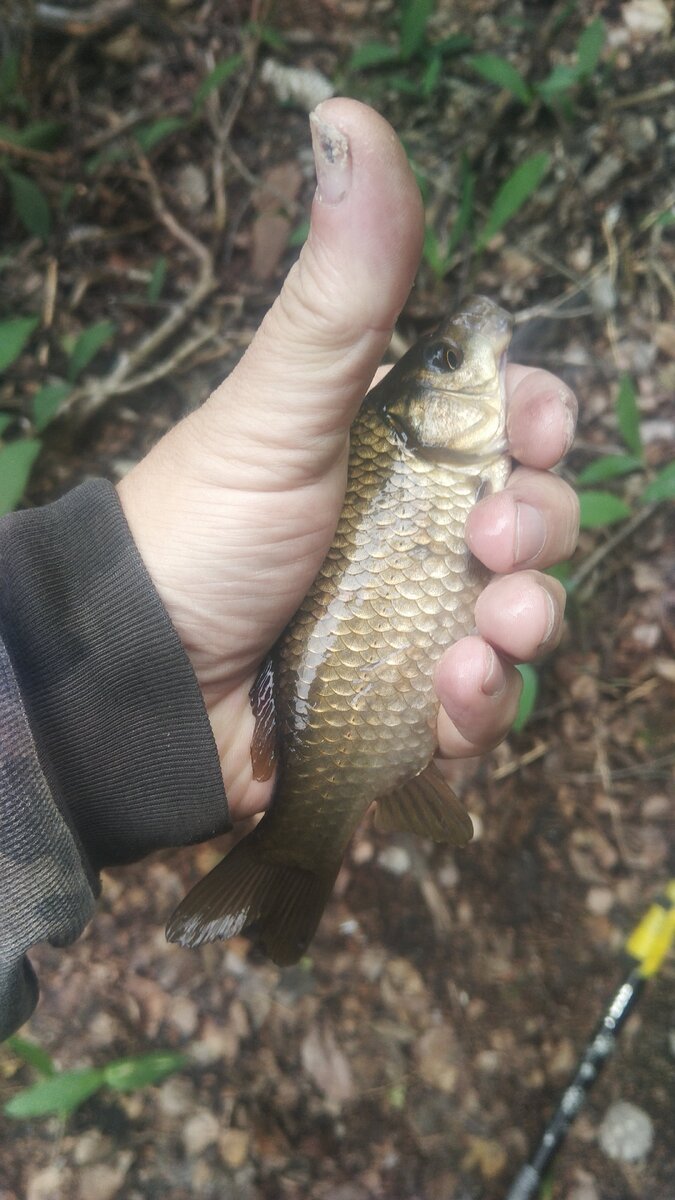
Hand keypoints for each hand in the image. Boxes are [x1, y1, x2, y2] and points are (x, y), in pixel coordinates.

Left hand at [117, 99, 577, 821]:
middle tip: (496, 543)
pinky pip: (479, 712)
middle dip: (541, 528)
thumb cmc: (198, 531)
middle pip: (532, 519)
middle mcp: (412, 536)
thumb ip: (339, 294)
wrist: (134, 681)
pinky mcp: (401, 711)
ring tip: (489, 635)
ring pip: (522, 617)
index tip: (532, 429)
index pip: (503, 423)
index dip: (536, 422)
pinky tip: (449, 698)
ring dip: (527, 623)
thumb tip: (350, 119)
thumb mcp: (275, 409)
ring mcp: (412, 625)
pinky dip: (480, 710)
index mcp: (391, 453)